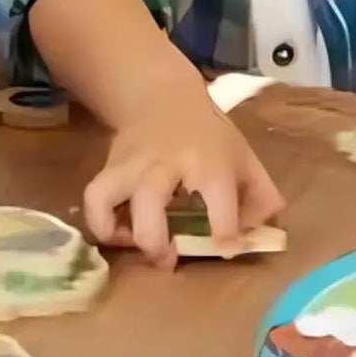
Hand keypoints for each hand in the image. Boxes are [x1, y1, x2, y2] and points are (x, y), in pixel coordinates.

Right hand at [84, 90, 283, 269]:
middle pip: (150, 202)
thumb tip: (260, 236)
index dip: (224, 233)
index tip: (225, 247)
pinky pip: (93, 198)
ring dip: (120, 233)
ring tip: (135, 246)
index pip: (218, 202)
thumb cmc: (209, 137)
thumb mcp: (245, 158)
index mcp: (209, 163)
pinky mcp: (110, 167)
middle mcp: (167, 164)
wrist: (163, 97)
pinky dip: (99, 223)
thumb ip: (261, 197)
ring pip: (110, 197)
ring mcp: (133, 165)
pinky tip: (118, 233)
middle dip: (156, 242)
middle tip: (168, 259)